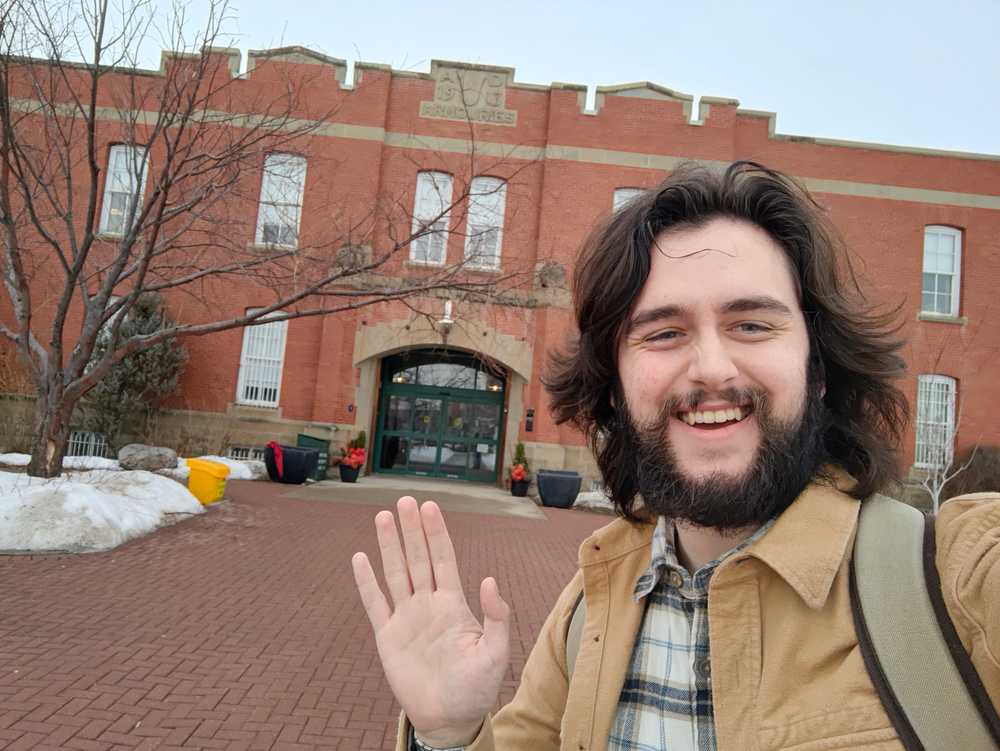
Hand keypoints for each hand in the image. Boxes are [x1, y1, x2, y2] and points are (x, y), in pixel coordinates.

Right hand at [352, 497, 510, 746]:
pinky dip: (366, 582)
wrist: (449, 718)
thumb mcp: (496, 653)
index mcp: (453, 604)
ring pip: (395, 573)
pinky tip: (359, 558)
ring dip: (389, 545)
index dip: (436, 533)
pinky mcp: (388, 637)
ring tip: (382, 517)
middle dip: (411, 529)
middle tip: (404, 500)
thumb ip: (495, 616)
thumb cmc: (477, 687)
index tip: (430, 506)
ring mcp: (406, 618)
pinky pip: (374, 604)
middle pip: (417, 558)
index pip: (443, 559)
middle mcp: (428, 604)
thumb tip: (488, 579)